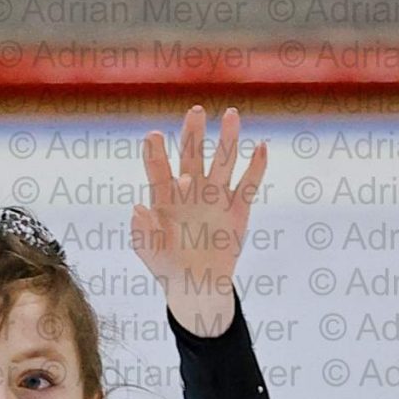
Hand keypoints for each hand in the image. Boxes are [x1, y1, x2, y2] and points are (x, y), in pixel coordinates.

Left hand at [132, 105, 267, 331]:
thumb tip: (137, 208)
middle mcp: (191, 191)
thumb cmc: (167, 267)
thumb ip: (142, 231)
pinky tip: (261, 148)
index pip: (159, 169)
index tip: (153, 136)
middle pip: (192, 155)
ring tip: (231, 115)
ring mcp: (216, 197)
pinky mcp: (238, 210)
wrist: (196, 287)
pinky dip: (256, 167)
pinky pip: (249, 184)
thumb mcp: (150, 252)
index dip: (155, 153)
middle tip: (195, 112)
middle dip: (193, 135)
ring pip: (223, 162)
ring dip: (228, 139)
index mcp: (166, 198)